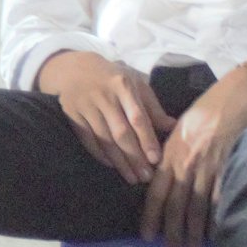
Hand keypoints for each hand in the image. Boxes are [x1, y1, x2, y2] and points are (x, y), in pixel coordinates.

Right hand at [37, 52, 172, 183]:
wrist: (74, 68)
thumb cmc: (112, 78)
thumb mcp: (135, 84)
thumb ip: (153, 107)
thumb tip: (174, 127)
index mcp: (123, 86)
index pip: (138, 117)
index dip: (147, 140)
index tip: (156, 159)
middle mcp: (104, 96)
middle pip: (121, 132)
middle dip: (135, 157)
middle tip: (146, 177)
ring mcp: (86, 106)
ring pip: (104, 139)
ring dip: (119, 162)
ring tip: (132, 178)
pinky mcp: (72, 114)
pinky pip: (88, 140)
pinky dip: (100, 155)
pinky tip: (112, 165)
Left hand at [140, 69, 246, 246]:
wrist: (237, 98)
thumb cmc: (206, 110)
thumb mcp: (179, 128)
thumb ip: (170, 152)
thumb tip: (160, 173)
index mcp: (169, 153)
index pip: (155, 191)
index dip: (150, 215)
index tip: (147, 235)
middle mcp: (185, 164)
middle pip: (174, 205)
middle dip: (172, 231)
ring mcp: (207, 168)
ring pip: (196, 207)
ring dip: (193, 231)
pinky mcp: (227, 169)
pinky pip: (219, 199)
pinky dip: (216, 218)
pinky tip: (215, 234)